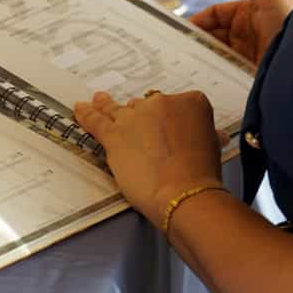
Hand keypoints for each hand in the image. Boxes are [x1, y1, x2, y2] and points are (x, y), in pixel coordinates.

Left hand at [74, 91, 222, 227]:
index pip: (175, 104)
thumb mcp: (211, 147)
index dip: (169, 119)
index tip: (169, 128)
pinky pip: (96, 120)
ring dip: (107, 105)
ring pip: (117, 109)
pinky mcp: (114, 134)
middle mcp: (161, 103)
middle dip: (142, 118)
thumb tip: (207, 137)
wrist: (182, 192)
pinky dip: (86, 115)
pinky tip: (80, 110)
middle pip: (145, 107)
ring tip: (100, 100)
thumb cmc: (201, 174)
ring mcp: (135, 117)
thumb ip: (203, 135)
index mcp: (190, 102)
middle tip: (139, 129)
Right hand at [190, 0, 292, 64]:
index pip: (215, 14)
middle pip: (213, 35)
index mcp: (249, 13)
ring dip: (204, 58)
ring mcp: (248, 54)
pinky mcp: (249, 73)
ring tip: (189, 65)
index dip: (198, 21)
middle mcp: (247, 33)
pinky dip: (214, 73)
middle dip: (198, 41)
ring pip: (217, 54)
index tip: (181, 32)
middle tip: (180, 51)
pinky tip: (204, 76)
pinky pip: (226, 72)